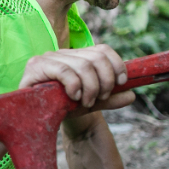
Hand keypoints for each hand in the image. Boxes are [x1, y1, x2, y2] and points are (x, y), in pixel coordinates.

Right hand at [18, 45, 133, 112]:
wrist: (38, 119)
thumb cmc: (63, 108)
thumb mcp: (91, 102)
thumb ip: (110, 98)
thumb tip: (132, 95)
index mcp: (77, 57)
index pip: (102, 49)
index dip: (116, 64)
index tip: (121, 83)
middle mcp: (63, 53)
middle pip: (96, 57)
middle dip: (105, 80)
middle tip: (100, 98)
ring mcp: (48, 58)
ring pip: (83, 65)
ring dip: (91, 87)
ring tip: (86, 102)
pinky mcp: (36, 66)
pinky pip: (64, 70)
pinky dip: (75, 85)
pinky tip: (74, 97)